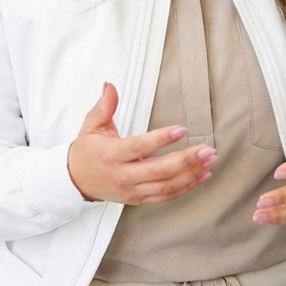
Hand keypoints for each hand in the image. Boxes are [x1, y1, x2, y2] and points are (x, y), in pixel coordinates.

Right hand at [67, 82, 217, 204]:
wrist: (76, 181)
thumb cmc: (88, 151)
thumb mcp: (92, 125)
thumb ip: (104, 106)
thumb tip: (111, 85)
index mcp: (112, 155)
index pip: (140, 147)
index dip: (161, 139)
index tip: (182, 129)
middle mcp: (122, 175)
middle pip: (158, 171)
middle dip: (186, 160)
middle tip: (207, 149)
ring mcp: (132, 191)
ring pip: (166, 186)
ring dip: (191, 174)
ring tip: (210, 161)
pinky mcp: (138, 199)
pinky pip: (166, 197)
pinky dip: (186, 188)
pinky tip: (202, 176)